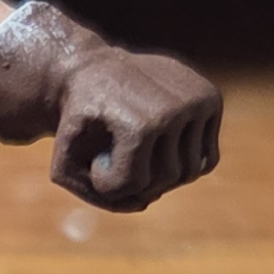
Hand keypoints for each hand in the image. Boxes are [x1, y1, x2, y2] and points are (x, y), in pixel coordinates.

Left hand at [47, 44, 224, 214]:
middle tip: (118, 158)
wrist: (92, 71)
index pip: (136, 184)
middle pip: (167, 179)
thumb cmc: (77, 121)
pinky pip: (207, 158)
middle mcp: (175, 109)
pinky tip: (162, 148)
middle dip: (139, 180)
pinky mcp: (210, 97)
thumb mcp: (63, 161)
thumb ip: (91, 194)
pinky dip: (186, 162)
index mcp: (141, 123)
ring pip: (189, 171)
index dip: (109, 185)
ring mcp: (196, 100)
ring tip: (137, 153)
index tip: (95, 164)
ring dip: (162, 173)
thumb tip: (143, 202)